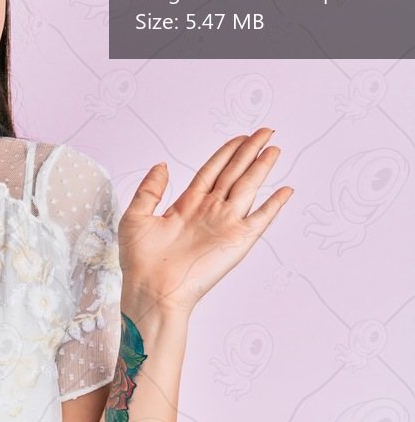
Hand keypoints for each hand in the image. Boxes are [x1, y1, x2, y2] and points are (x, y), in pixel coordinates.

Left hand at [118, 128, 293, 317]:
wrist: (151, 289)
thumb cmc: (140, 260)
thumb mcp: (136, 216)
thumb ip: (150, 189)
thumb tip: (162, 165)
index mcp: (187, 205)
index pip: (212, 171)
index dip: (226, 153)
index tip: (240, 137)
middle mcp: (209, 212)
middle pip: (234, 173)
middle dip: (250, 152)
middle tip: (266, 132)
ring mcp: (224, 225)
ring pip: (248, 188)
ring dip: (262, 168)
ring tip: (275, 148)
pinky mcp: (237, 241)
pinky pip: (260, 219)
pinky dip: (274, 205)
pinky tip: (285, 190)